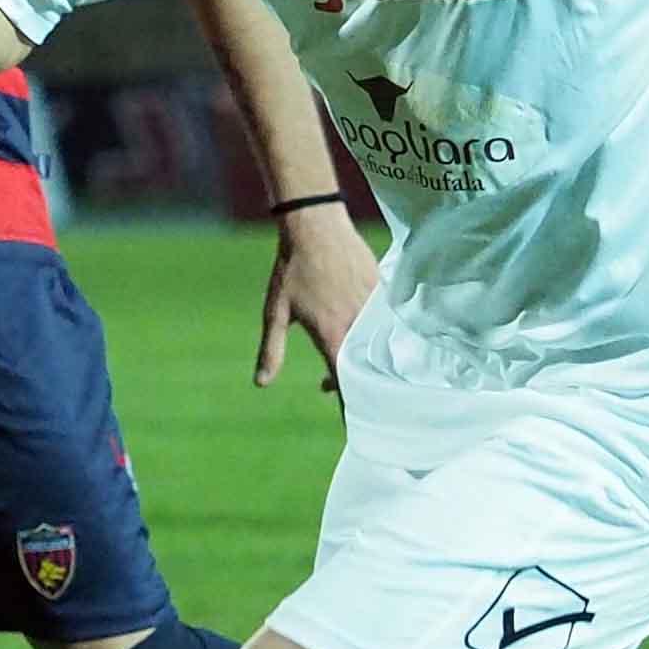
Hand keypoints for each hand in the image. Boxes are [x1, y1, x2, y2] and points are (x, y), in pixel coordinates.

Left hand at [257, 201, 377, 394]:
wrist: (316, 224)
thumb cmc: (291, 269)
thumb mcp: (276, 311)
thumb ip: (271, 349)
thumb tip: (261, 383)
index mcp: (331, 335)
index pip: (345, 383)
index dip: (349, 406)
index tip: (352, 423)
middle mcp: (357, 325)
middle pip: (366, 370)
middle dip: (354, 386)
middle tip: (327, 385)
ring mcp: (374, 309)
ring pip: (378, 348)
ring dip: (364, 361)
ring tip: (342, 360)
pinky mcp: (383, 294)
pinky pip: (386, 326)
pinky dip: (376, 338)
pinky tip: (362, 338)